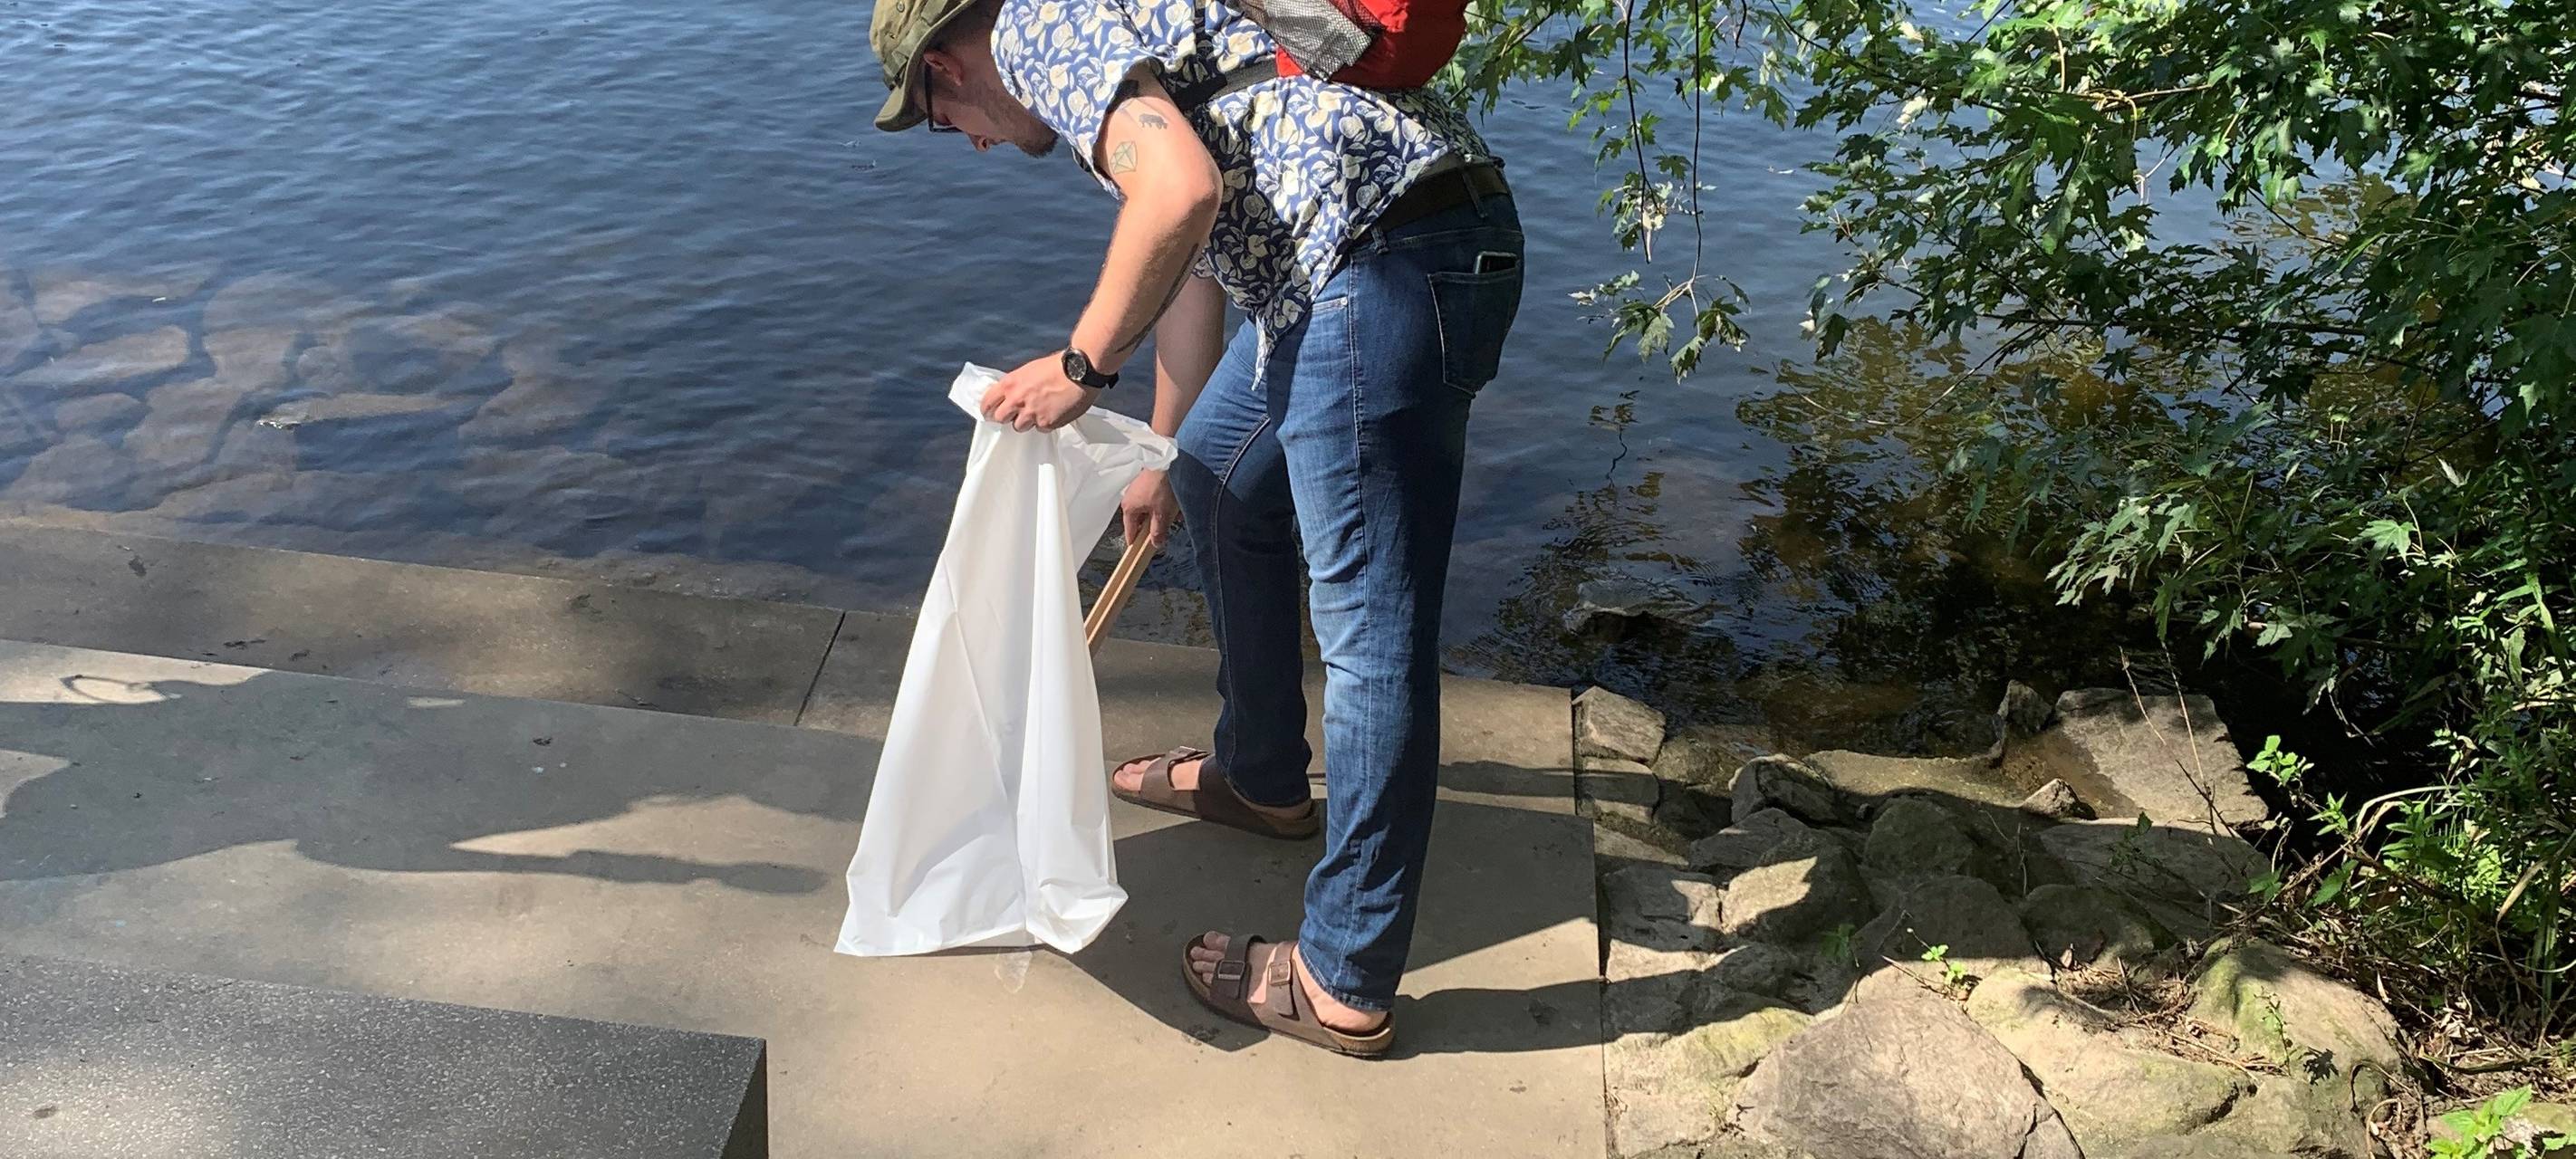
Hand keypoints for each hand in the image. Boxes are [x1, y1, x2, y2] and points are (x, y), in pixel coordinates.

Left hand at [981, 352, 1099, 431]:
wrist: (1079, 371)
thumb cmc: (1055, 366)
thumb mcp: (1028, 370)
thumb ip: (1015, 385)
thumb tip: (1009, 396)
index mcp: (1010, 384)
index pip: (987, 403)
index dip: (987, 410)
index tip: (989, 413)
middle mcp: (1017, 400)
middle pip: (1000, 418)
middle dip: (1006, 417)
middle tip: (1014, 414)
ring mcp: (1032, 414)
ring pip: (1019, 427)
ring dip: (1026, 422)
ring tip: (1039, 411)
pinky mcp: (1047, 423)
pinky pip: (1040, 429)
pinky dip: (1045, 423)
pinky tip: (1053, 412)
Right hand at [1121, 468, 1178, 547]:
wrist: (1168, 459)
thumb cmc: (1161, 486)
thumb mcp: (1161, 514)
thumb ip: (1158, 531)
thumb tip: (1155, 543)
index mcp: (1129, 508)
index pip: (1130, 531)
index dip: (1137, 543)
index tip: (1141, 551)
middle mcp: (1131, 498)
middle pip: (1142, 520)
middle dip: (1156, 526)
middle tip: (1167, 529)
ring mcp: (1139, 489)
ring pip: (1151, 508)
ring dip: (1164, 513)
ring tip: (1177, 513)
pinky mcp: (1149, 481)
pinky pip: (1156, 498)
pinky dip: (1166, 502)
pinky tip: (1177, 503)